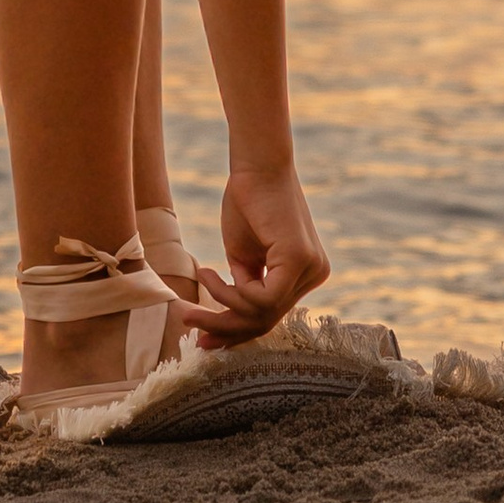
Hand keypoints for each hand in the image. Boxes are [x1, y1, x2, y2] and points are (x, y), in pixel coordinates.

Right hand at [184, 164, 330, 345]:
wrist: (254, 166)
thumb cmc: (247, 202)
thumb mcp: (244, 256)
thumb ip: (246, 286)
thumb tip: (234, 318)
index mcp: (304, 274)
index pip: (270, 314)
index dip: (235, 330)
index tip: (203, 336)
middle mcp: (314, 274)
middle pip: (267, 319)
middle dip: (225, 327)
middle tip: (189, 324)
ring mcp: (311, 269)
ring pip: (262, 313)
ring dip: (222, 304)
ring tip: (201, 278)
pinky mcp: (299, 261)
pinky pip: (262, 298)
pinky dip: (231, 292)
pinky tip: (211, 272)